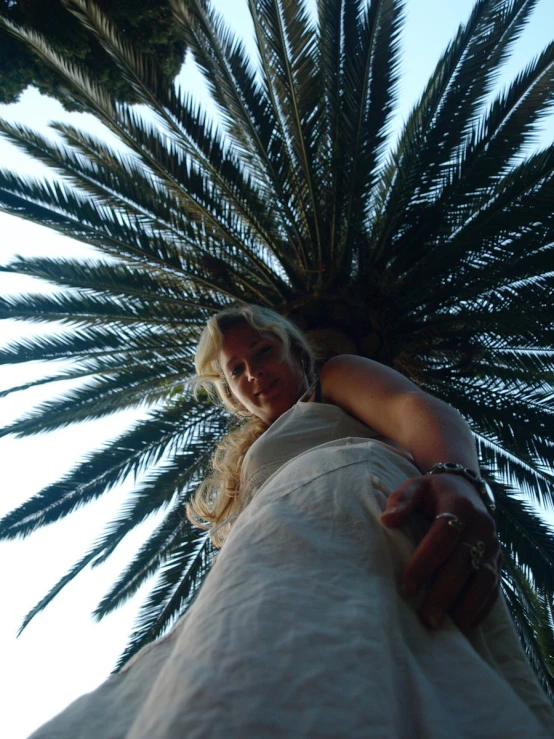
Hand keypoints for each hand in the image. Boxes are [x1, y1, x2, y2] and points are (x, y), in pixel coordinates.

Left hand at [380, 473, 499, 631]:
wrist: (466, 490)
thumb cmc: (432, 493)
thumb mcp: (415, 487)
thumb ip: (401, 500)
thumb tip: (387, 520)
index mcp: (459, 506)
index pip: (443, 536)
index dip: (425, 562)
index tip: (406, 586)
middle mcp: (482, 526)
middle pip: (463, 563)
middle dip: (444, 592)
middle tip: (426, 618)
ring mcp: (493, 545)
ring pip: (483, 579)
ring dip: (465, 605)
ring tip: (445, 626)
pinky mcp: (498, 562)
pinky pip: (493, 587)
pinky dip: (481, 607)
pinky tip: (464, 624)